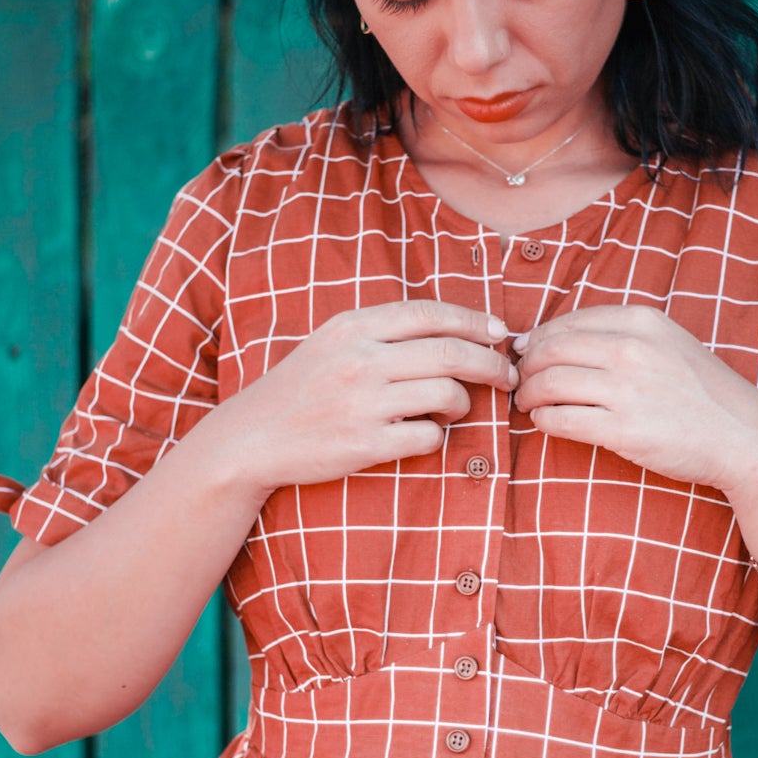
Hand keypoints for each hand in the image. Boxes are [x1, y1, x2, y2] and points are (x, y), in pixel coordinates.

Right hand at [217, 299, 516, 493]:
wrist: (250, 438)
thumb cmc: (300, 389)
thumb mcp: (332, 343)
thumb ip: (382, 331)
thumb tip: (454, 328)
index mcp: (352, 327)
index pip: (429, 313)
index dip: (474, 321)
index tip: (501, 333)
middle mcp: (359, 360)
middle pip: (450, 352)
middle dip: (490, 363)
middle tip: (507, 376)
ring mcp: (362, 403)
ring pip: (447, 394)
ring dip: (464, 403)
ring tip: (455, 408)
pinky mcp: (365, 444)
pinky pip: (429, 437)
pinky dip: (438, 436)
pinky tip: (426, 434)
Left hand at [511, 303, 757, 491]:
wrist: (742, 435)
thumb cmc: (702, 392)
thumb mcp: (669, 343)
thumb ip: (621, 335)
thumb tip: (553, 338)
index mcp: (642, 322)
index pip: (568, 322)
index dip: (538, 338)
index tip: (527, 353)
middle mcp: (632, 350)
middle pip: (550, 350)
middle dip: (526, 366)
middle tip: (520, 380)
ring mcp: (626, 390)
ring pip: (549, 383)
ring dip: (529, 394)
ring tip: (527, 402)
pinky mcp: (623, 430)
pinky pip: (561, 420)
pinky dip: (543, 420)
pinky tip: (544, 422)